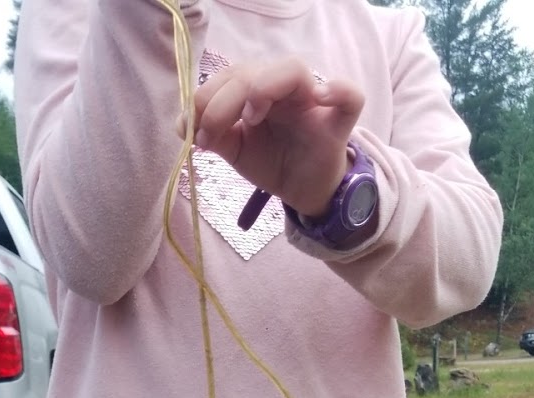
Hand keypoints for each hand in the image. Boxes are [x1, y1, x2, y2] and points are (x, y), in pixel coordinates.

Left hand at [190, 58, 363, 217]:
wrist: (303, 192)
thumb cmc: (273, 161)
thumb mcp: (237, 151)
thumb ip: (213, 134)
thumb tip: (182, 123)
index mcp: (258, 90)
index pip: (230, 75)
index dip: (206, 98)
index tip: (194, 134)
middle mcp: (284, 88)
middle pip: (254, 71)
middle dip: (223, 101)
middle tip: (211, 136)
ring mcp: (312, 103)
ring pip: (293, 70)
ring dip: (265, 87)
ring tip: (251, 117)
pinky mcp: (337, 124)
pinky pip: (351, 97)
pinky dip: (338, 90)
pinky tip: (321, 96)